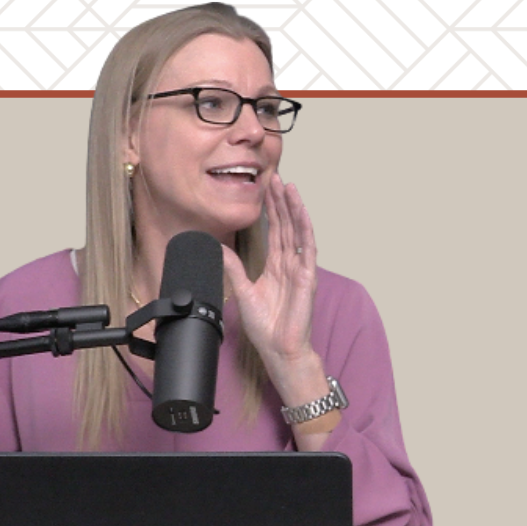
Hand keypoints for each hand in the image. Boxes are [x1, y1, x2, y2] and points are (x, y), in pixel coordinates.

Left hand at [221, 174, 335, 439]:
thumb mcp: (243, 292)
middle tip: (276, 177)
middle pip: (286, 226)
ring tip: (289, 187)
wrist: (279, 349)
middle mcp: (289, 264)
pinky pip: (307, 249)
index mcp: (275, 267)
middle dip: (281, 202)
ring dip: (294, 209)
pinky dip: (305, 229)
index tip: (265, 190)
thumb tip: (218, 248)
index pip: (274, 232)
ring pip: (298, 232)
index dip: (270, 210)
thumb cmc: (267, 327)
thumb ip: (233, 268)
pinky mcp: (307, 277)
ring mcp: (300, 269)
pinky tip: (302, 213)